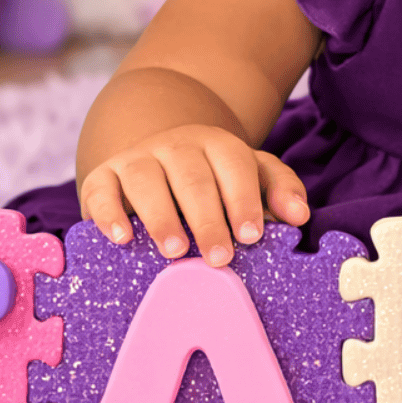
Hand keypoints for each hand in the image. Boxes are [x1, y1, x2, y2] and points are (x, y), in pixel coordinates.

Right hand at [78, 123, 309, 267]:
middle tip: (220, 257)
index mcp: (217, 145)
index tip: (253, 236)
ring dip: (161, 217)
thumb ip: (279, 190)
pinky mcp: (103, 176)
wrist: (158, 155)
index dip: (244, 200)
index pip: (234, 166)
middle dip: (208, 219)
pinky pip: (102, 191)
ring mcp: (137, 158)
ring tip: (176, 251)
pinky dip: (109, 214)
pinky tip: (122, 238)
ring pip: (147, 181)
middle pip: (193, 178)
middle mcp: (176, 145)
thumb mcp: (251, 175)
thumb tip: (300, 216)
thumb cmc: (213, 179)